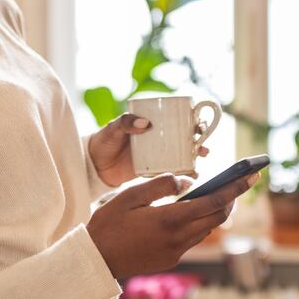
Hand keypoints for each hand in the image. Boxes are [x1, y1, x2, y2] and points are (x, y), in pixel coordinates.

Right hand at [87, 170, 258, 279]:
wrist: (95, 261)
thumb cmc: (108, 224)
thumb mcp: (129, 195)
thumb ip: (160, 185)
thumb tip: (186, 182)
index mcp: (170, 219)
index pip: (212, 202)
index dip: (234, 188)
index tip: (249, 177)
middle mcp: (178, 238)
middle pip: (216, 217)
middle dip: (231, 199)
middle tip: (241, 182)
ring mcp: (175, 252)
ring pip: (206, 229)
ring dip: (215, 212)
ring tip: (221, 195)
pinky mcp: (170, 259)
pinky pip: (192, 239)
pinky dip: (199, 224)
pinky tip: (193, 213)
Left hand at [88, 113, 209, 187]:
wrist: (94, 165)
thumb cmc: (104, 140)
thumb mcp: (113, 128)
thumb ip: (126, 122)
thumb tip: (145, 123)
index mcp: (153, 123)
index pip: (178, 119)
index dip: (193, 121)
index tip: (200, 126)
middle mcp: (159, 139)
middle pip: (186, 138)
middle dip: (200, 142)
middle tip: (204, 148)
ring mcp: (158, 155)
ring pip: (183, 155)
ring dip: (195, 159)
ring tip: (200, 164)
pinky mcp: (153, 171)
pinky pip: (173, 172)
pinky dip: (184, 174)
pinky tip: (191, 178)